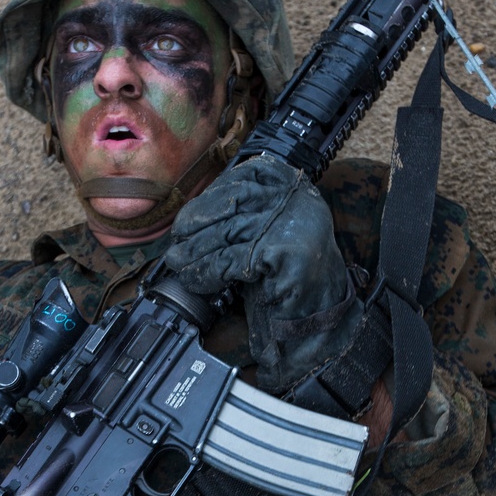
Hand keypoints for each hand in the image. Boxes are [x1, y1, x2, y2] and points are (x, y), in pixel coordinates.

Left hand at [164, 157, 362, 391]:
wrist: (319, 319)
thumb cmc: (290, 278)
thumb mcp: (269, 233)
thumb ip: (246, 215)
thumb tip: (197, 214)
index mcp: (296, 188)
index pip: (247, 176)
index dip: (212, 196)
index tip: (189, 216)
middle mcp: (298, 200)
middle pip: (235, 203)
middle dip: (198, 223)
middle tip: (176, 241)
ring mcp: (294, 224)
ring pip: (228, 232)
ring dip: (195, 250)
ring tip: (178, 262)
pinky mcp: (284, 253)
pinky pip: (231, 259)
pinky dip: (206, 271)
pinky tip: (195, 279)